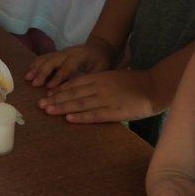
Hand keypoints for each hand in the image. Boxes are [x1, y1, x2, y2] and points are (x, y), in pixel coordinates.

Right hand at [25, 39, 115, 88]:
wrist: (100, 46)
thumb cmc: (101, 60)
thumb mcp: (102, 69)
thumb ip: (91, 78)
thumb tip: (81, 90)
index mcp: (80, 56)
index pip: (67, 67)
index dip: (58, 77)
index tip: (49, 88)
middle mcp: (68, 52)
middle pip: (52, 61)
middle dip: (43, 72)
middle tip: (35, 84)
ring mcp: (61, 52)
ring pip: (46, 58)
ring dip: (36, 68)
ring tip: (27, 79)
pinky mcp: (57, 53)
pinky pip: (44, 57)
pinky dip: (35, 65)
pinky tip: (29, 73)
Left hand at [39, 70, 160, 123]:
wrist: (154, 86)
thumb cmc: (135, 82)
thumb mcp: (113, 77)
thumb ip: (98, 82)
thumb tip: (81, 90)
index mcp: (100, 77)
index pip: (74, 83)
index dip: (59, 89)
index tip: (47, 94)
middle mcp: (100, 87)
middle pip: (73, 93)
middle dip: (55, 99)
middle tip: (40, 105)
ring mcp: (106, 99)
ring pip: (79, 104)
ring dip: (62, 108)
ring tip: (48, 111)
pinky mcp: (114, 111)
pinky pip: (94, 115)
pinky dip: (80, 117)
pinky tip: (68, 118)